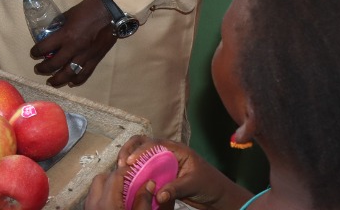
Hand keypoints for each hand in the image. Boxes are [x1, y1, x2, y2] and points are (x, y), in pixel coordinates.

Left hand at [32, 0, 115, 86]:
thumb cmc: (89, 10)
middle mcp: (73, 48)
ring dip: (57, 80)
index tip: (33, 53)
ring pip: (68, 74)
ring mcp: (85, 56)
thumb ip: (59, 24)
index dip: (36, 52)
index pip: (44, 48)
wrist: (111, 13)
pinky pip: (84, 74)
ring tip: (50, 82)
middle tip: (38, 69)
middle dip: (43, 68)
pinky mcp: (95, 60)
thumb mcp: (69, 13)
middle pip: (54, 64)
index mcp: (65, 35)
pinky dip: (76, 81)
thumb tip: (50, 31)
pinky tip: (71, 83)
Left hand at [87, 161, 158, 209]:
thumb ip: (143, 201)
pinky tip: (115, 200)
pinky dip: (102, 194)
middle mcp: (94, 203)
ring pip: (95, 187)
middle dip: (115, 175)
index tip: (138, 170)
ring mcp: (88, 207)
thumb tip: (149, 184)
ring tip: (123, 191)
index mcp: (107, 203)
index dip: (128, 170)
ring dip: (108, 184)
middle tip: (130, 180)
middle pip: (101, 178)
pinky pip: (92, 197)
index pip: (116, 175)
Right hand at [109, 135, 250, 209]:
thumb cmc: (210, 185)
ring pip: (142, 154)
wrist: (218, 196)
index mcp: (176, 149)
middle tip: (121, 163)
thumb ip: (176, 188)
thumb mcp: (193, 184)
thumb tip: (158, 195)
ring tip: (121, 170)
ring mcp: (164, 162)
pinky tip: (129, 179)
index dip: (140, 150)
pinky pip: (145, 168)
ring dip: (130, 159)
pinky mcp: (162, 172)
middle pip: (143, 142)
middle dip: (130, 149)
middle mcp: (167, 152)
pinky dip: (136, 171)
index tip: (130, 162)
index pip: (154, 143)